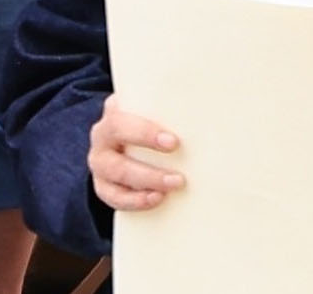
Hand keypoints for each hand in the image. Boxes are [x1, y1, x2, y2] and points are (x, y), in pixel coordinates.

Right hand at [88, 94, 184, 210]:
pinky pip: (114, 196)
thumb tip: (212, 118)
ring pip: (117, 170)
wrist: (132, 152)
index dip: (145, 130)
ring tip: (175, 184)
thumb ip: (174, 116)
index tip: (173, 142)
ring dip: (147, 178)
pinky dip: (135, 200)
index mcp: (115, 112)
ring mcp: (100, 162)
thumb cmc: (154, 131)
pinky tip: (157, 199)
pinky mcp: (103, 186)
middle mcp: (103, 135)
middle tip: (178, 169)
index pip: (123, 114)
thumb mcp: (158, 118)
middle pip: (118, 136)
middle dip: (146, 148)